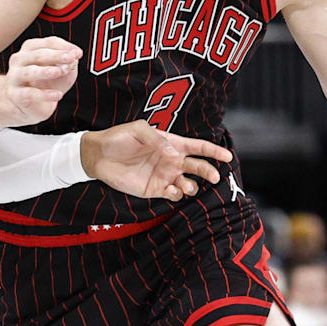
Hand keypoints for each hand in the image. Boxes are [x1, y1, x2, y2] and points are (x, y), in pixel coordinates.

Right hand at [0, 38, 80, 125]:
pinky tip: (58, 95)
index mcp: (31, 49)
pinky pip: (30, 94)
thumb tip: (73, 57)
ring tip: (58, 72)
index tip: (78, 53)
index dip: (64, 47)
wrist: (32, 106)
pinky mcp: (15, 95)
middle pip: (38, 55)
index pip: (48, 43)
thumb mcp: (63, 70)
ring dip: (45, 71)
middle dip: (56, 56)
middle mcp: (19, 60)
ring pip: (30, 72)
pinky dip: (45, 94)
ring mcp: (15, 77)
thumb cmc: (47, 83)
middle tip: (70, 58)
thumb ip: (69, 62)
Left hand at [82, 121, 232, 200]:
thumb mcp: (139, 130)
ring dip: (192, 186)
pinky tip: (170, 190)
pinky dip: (176, 195)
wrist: (98, 156)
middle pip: (198, 167)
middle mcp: (172, 161)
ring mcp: (164, 176)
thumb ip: (158, 140)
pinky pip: (172, 195)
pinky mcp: (154, 190)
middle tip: (214, 177)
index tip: (228, 156)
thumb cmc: (119, 138)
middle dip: (209, 172)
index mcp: (172, 144)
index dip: (214, 151)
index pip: (198, 147)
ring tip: (186, 185)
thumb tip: (175, 155)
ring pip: (188, 184)